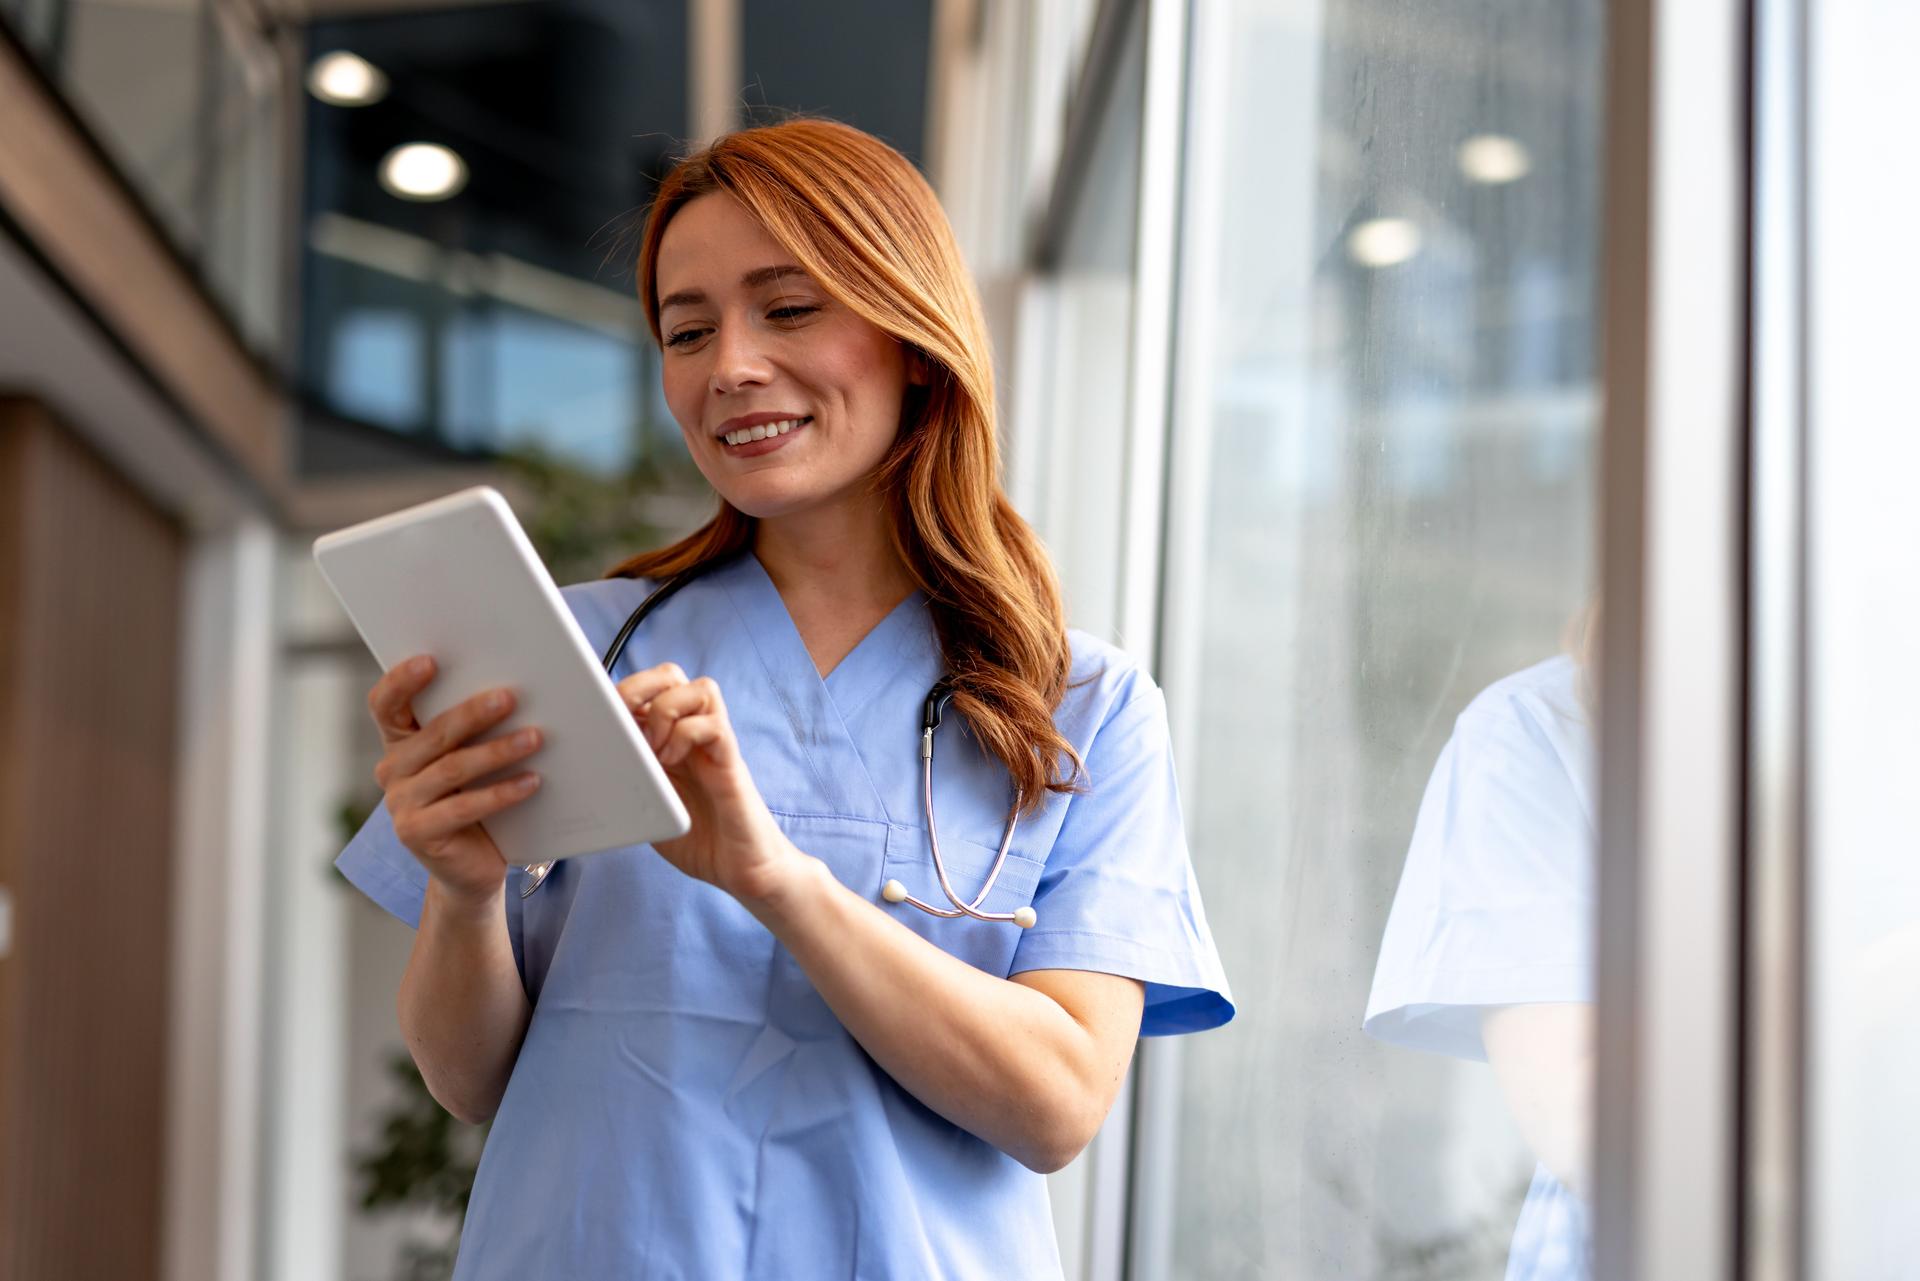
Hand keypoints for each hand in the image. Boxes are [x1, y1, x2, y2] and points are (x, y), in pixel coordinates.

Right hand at [366, 655, 545, 911]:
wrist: (471, 867)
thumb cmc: (476, 802)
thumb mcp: (470, 761)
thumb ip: (474, 730)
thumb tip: (515, 690)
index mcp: (399, 743)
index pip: (385, 705)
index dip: (400, 681)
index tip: (430, 661)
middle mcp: (392, 770)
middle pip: (432, 734)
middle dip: (473, 713)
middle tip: (510, 697)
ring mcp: (401, 805)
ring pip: (452, 769)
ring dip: (497, 751)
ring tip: (535, 737)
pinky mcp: (417, 834)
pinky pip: (464, 807)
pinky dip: (502, 793)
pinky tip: (532, 781)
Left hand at [616, 663, 803, 901]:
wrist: (741, 871)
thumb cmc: (697, 841)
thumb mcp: (648, 807)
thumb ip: (629, 780)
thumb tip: (591, 759)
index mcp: (668, 741)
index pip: (647, 689)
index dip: (622, 691)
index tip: (598, 715)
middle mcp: (692, 736)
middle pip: (672, 675)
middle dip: (641, 687)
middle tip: (625, 721)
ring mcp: (714, 746)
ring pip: (700, 688)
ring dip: (667, 710)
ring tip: (655, 748)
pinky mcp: (731, 763)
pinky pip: (714, 725)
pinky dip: (686, 735)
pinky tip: (673, 761)